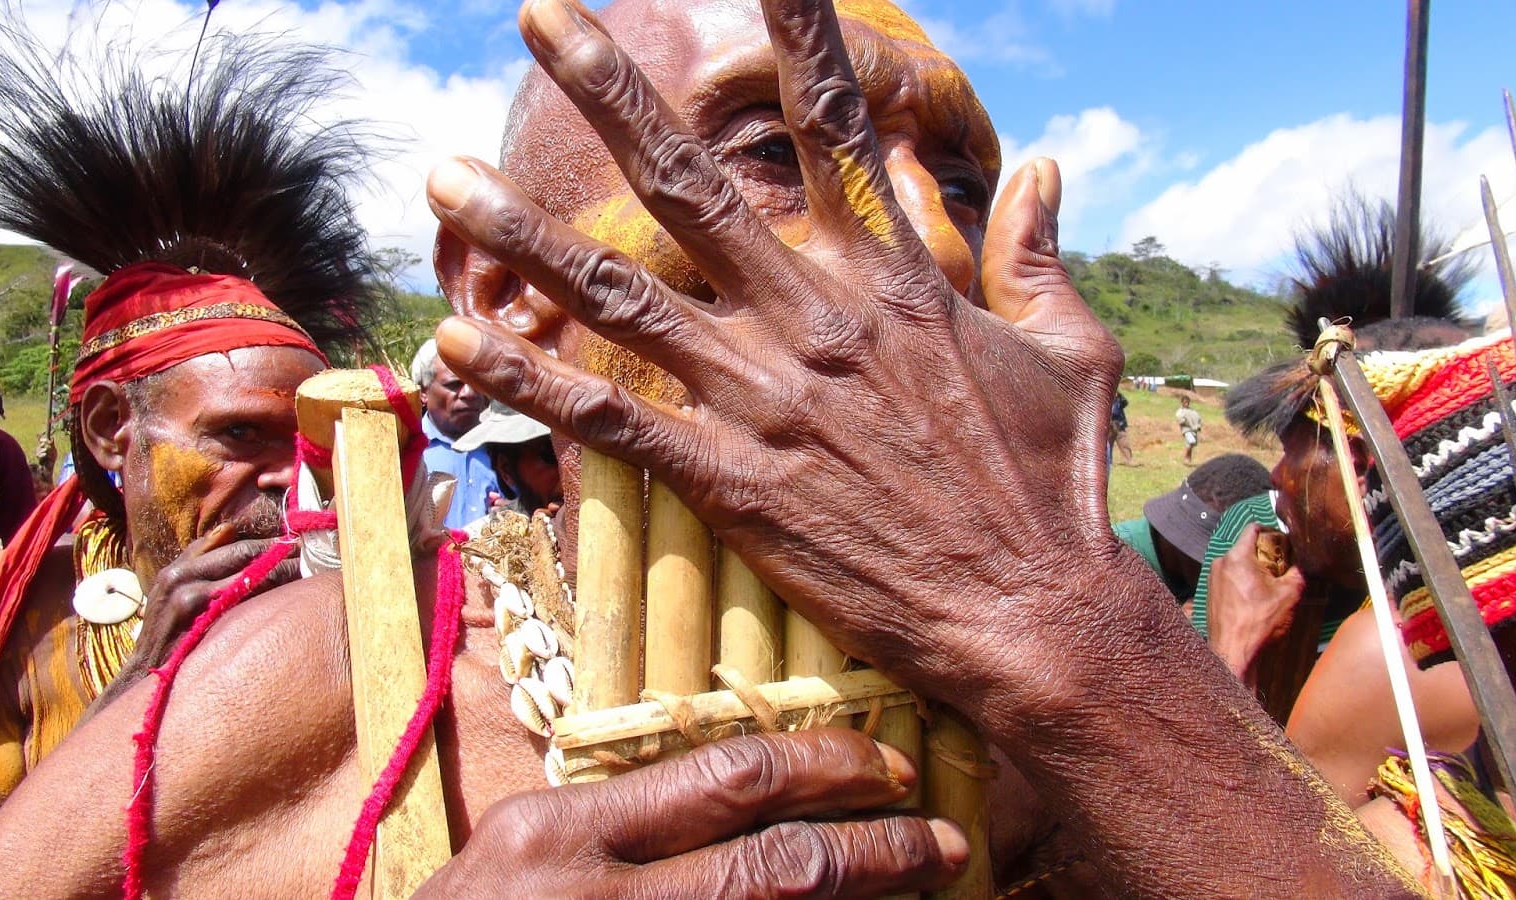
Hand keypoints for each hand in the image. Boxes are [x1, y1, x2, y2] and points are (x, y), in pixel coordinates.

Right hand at [130, 524, 299, 671]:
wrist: (144, 673)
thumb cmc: (167, 632)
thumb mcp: (173, 592)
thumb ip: (199, 559)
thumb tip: (229, 528)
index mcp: (177, 568)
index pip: (233, 546)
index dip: (267, 543)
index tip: (294, 541)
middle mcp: (181, 578)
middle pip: (244, 556)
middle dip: (279, 553)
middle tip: (308, 552)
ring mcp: (190, 600)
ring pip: (249, 577)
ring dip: (282, 572)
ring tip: (306, 571)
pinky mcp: (200, 622)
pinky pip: (246, 602)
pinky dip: (271, 596)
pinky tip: (290, 598)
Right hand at [415, 730, 966, 897]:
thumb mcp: (521, 857)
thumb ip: (618, 825)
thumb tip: (742, 796)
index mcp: (561, 832)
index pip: (727, 776)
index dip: (826, 767)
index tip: (887, 766)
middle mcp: (596, 898)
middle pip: (778, 866)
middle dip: (879, 853)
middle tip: (946, 843)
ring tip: (925, 891)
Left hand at [427, 0, 1127, 717]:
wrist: (1031, 617)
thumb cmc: (1055, 485)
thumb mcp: (1072, 353)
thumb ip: (1044, 254)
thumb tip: (1049, 165)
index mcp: (897, 279)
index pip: (835, 126)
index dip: (794, 33)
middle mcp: (815, 321)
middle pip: (691, 184)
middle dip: (611, 92)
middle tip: (541, 16)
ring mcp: (763, 401)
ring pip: (621, 295)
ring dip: (524, 232)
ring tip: (443, 174)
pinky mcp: (730, 483)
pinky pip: (610, 419)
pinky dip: (530, 380)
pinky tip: (459, 340)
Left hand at [1206, 525, 1305, 682]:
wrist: (1233, 651)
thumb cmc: (1259, 622)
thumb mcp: (1289, 594)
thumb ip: (1297, 572)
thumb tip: (1303, 562)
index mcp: (1237, 556)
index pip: (1253, 528)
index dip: (1272, 532)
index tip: (1285, 544)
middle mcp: (1220, 562)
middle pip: (1246, 547)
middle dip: (1265, 555)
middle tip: (1282, 570)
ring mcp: (1212, 578)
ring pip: (1238, 564)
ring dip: (1254, 571)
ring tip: (1270, 588)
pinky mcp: (1210, 592)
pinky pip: (1230, 578)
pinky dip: (1243, 582)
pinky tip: (1255, 599)